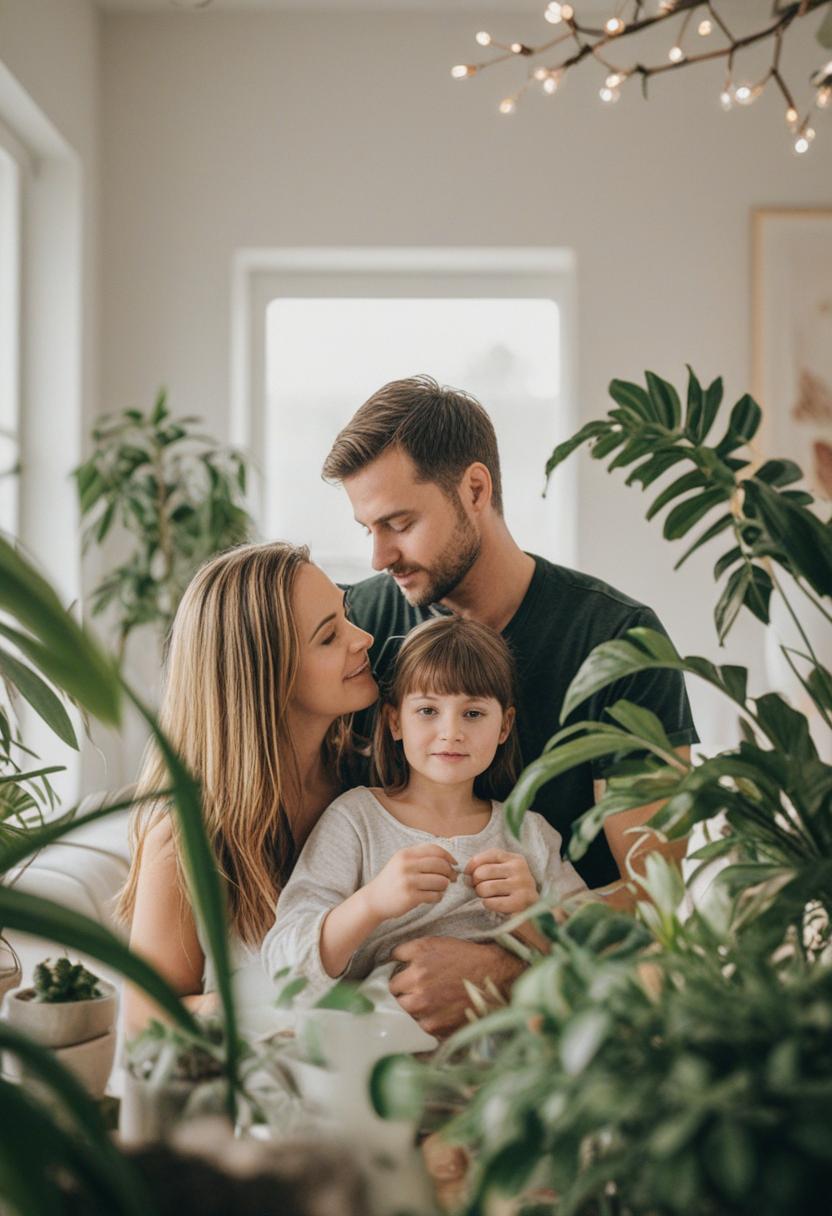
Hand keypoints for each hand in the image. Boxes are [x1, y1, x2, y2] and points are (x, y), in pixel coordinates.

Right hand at [365, 844, 456, 921]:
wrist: (374, 899)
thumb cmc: (393, 880)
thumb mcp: (402, 862)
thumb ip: (421, 857)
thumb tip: (449, 860)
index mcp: (406, 854)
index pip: (435, 850)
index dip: (448, 856)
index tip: (454, 864)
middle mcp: (407, 865)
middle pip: (440, 865)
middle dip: (450, 872)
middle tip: (452, 879)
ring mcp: (408, 881)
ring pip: (441, 881)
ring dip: (444, 886)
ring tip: (439, 889)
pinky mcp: (410, 897)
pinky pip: (435, 895)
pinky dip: (438, 897)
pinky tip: (432, 897)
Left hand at [389, 936, 524, 1037]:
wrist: (492, 975)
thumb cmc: (462, 956)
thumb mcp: (431, 943)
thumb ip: (404, 951)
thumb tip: (390, 961)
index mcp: (415, 973)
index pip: (391, 983)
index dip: (398, 981)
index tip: (404, 981)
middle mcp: (419, 996)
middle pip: (396, 1002)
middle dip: (403, 996)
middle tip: (414, 992)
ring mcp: (428, 1015)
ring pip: (406, 1016)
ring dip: (412, 1011)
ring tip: (426, 1003)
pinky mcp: (438, 1029)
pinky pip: (421, 1028)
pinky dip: (425, 1022)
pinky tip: (435, 1013)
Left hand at [465, 849, 537, 913]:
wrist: (536, 909)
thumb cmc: (514, 888)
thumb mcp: (505, 871)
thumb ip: (487, 865)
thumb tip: (465, 874)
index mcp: (515, 858)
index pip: (486, 856)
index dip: (472, 865)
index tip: (468, 874)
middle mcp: (519, 868)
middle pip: (482, 872)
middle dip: (475, 882)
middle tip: (478, 888)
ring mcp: (521, 884)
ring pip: (485, 888)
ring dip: (481, 894)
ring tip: (486, 896)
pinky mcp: (520, 901)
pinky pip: (491, 902)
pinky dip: (487, 904)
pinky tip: (492, 903)